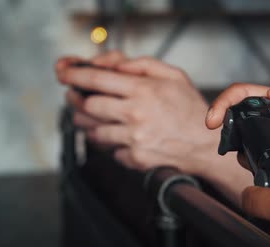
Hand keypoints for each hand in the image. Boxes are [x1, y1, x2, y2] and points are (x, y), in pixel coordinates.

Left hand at [56, 53, 252, 204]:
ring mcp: (134, 138)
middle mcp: (135, 114)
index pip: (96, 79)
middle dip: (77, 100)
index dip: (74, 76)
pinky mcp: (135, 158)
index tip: (63, 75)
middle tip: (76, 97)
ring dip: (89, 123)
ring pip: (93, 130)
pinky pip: (109, 150)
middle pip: (88, 105)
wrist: (207, 145)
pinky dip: (111, 144)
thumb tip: (114, 66)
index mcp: (143, 90)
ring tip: (95, 117)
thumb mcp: (173, 76)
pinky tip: (121, 137)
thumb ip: (142, 65)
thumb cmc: (191, 110)